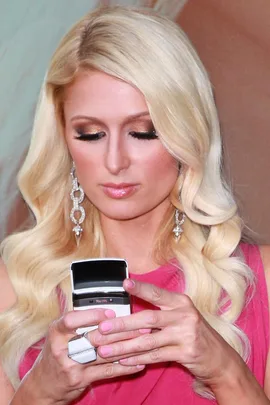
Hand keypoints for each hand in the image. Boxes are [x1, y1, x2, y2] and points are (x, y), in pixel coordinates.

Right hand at [23, 308, 145, 404]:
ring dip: (127, 347)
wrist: (44, 384)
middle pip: (94, 337)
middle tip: (140, 325)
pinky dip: (124, 367)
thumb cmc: (56, 351)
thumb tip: (106, 309)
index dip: (92, 315)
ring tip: (144, 340)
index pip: (72, 320)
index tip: (111, 313)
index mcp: (56, 331)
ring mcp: (71, 365)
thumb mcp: (59, 333)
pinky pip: (107, 372)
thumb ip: (78, 321)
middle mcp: (62, 348)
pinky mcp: (80, 380)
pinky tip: (138, 363)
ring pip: (104, 354)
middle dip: (120, 331)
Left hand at [97, 279, 242, 389]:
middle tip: (102, 328)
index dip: (141, 288)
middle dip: (122, 324)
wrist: (219, 357)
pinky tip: (122, 361)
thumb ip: (160, 312)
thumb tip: (129, 315)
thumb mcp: (182, 315)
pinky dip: (137, 359)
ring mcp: (186, 335)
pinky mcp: (186, 353)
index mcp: (181, 302)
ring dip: (124, 346)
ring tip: (105, 350)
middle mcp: (184, 315)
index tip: (124, 284)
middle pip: (148, 319)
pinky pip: (155, 356)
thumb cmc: (194, 332)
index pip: (157, 293)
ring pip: (148, 341)